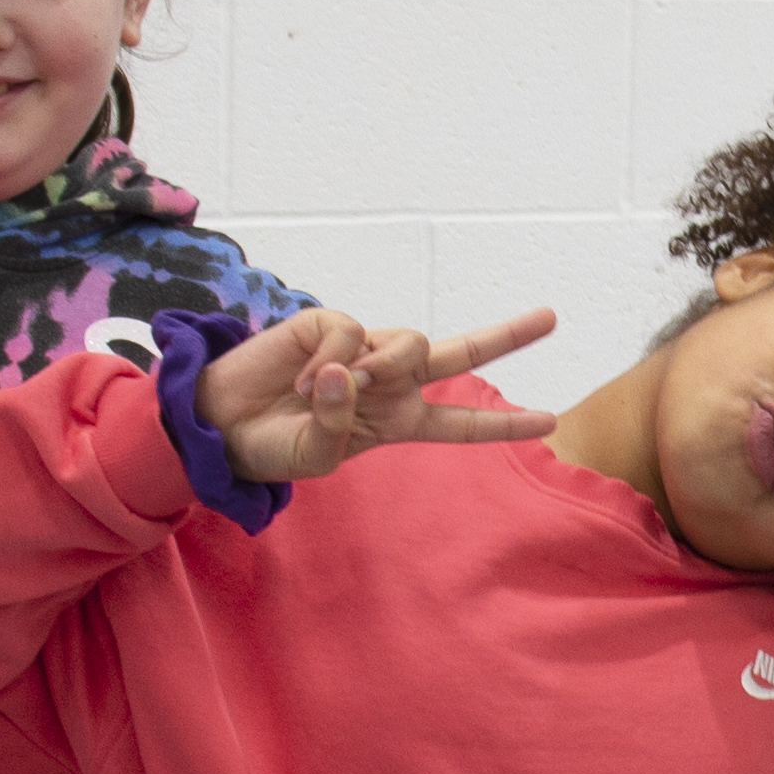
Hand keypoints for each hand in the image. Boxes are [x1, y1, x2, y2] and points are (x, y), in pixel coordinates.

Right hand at [195, 306, 563, 482]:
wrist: (221, 422)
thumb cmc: (271, 447)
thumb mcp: (315, 456)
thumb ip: (340, 423)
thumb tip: (348, 370)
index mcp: (396, 422)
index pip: (459, 424)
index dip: (502, 423)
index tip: (550, 421)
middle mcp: (387, 382)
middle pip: (459, 356)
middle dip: (506, 336)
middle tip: (552, 318)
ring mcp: (362, 350)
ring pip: (408, 345)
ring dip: (381, 368)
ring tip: (331, 390)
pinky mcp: (329, 325)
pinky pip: (351, 334)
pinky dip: (330, 358)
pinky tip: (303, 377)